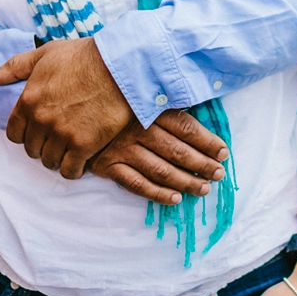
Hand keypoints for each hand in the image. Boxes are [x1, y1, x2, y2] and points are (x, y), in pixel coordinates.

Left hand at [0, 38, 132, 176]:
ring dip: (58, 157)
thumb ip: (16, 66)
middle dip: (43, 145)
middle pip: (32, 149)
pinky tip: (81, 160)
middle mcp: (41, 120)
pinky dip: (73, 169)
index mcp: (28, 100)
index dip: (26, 133)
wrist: (119, 65)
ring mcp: (62, 134)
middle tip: (57, 139)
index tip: (38, 130)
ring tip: (69, 149)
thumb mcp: (46, 53)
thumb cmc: (84, 56)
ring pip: (49, 161)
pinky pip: (69, 170)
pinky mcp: (83, 145)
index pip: (14, 133)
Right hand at [87, 110, 229, 204]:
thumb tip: (199, 118)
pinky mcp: (108, 165)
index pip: (185, 127)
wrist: (73, 112)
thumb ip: (164, 104)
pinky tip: (175, 198)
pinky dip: (158, 193)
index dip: (207, 142)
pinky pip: (137, 184)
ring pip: (161, 170)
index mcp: (148, 109)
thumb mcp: (138, 96)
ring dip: (186, 182)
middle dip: (202, 164)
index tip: (223, 153)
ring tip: (204, 189)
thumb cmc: (114, 104)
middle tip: (218, 174)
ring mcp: (122, 149)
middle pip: (177, 150)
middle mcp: (137, 129)